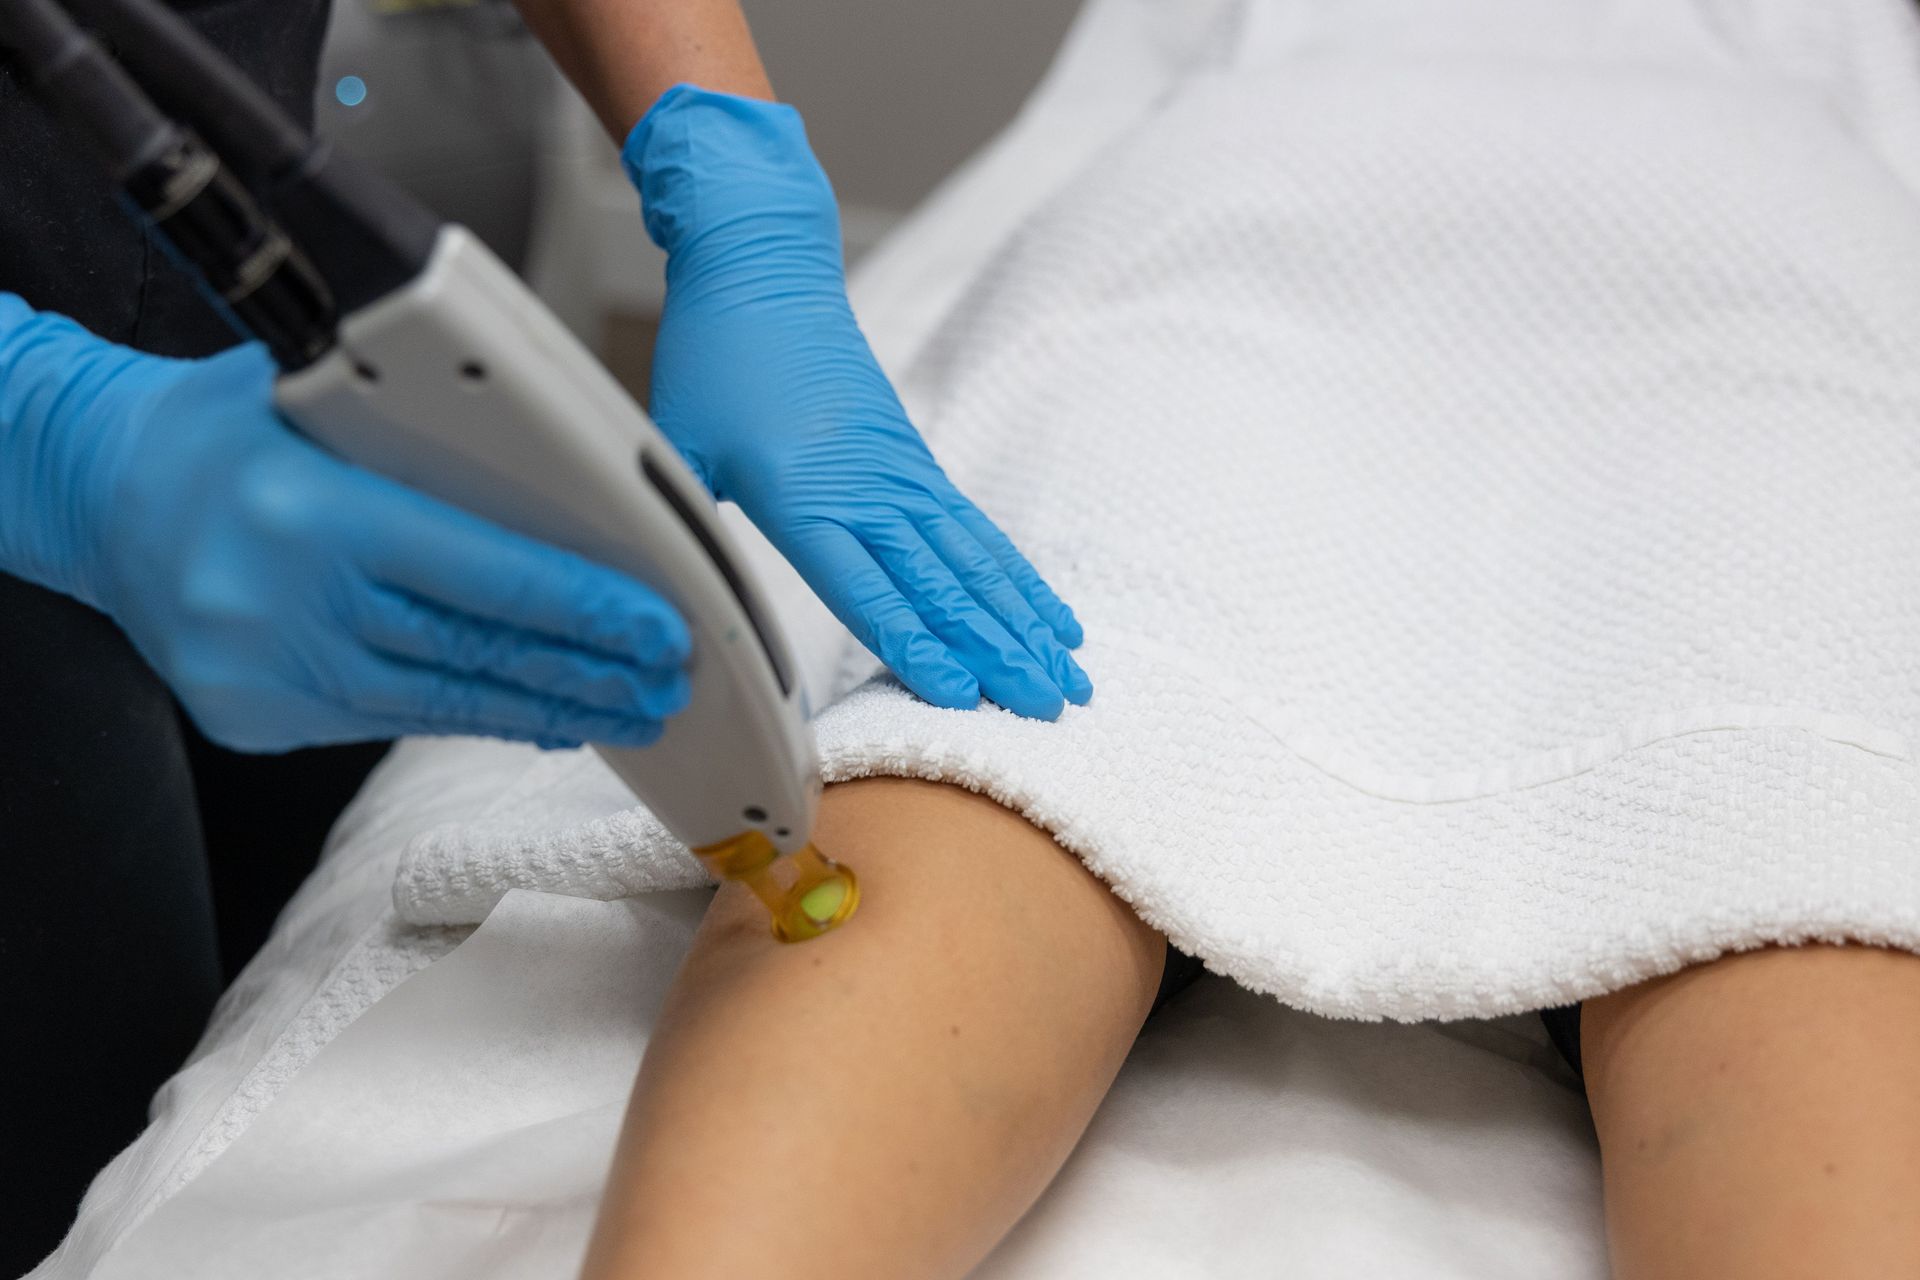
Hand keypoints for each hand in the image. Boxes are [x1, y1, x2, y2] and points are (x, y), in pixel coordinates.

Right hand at [0, 298, 690, 751]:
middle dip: (588, 674)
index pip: (484, 573)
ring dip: (545, 709)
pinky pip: (388, 721)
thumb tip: (562, 476)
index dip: (585, 609)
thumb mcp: (312, 395)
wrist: (87, 492)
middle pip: (476, 651)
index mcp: (313, 511)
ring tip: (626, 713)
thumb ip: (426, 436)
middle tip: (667, 683)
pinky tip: (535, 715)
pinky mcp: (256, 717)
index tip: (659, 628)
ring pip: (441, 701)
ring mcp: (266, 672)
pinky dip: (472, 715)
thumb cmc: (214, 429)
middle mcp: (288, 602)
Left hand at [626, 86, 1090, 720]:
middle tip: (1045, 709)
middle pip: (943, 586)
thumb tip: (666, 603)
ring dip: (1026, 627)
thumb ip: (678, 524)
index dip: (914, 643)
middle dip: (998, 652)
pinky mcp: (918, 468)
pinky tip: (1054, 620)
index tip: (959, 691)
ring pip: (977, 566)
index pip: (868, 587)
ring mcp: (904, 479)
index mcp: (804, 496)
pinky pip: (979, 536)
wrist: (764, 266)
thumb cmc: (715, 356)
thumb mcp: (678, 444)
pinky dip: (1020, 582)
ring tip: (1069, 680)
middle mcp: (869, 492)